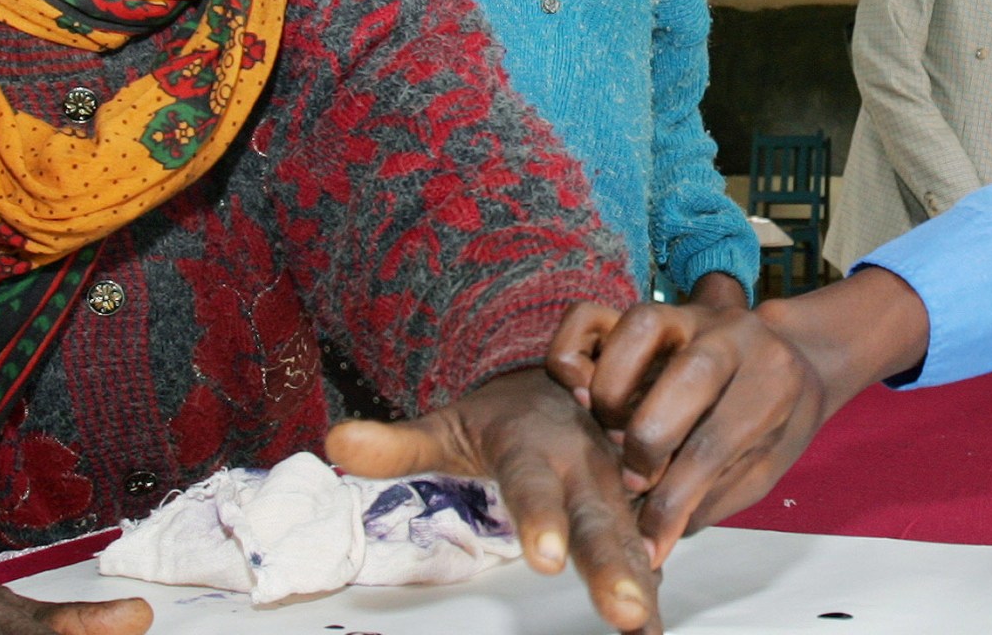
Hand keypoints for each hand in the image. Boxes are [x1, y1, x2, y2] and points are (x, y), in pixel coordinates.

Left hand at [326, 368, 662, 634]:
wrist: (570, 382)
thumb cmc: (503, 417)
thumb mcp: (447, 425)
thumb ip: (397, 443)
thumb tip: (335, 443)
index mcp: (534, 447)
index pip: (532, 487)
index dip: (540, 521)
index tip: (546, 558)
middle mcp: (582, 467)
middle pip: (596, 521)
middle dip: (611, 566)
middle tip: (623, 612)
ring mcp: (616, 491)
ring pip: (632, 539)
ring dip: (642, 583)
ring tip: (644, 628)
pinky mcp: (636, 511)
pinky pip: (648, 550)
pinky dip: (655, 588)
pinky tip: (656, 629)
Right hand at [546, 267, 930, 567]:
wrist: (797, 355)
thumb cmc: (776, 422)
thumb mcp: (762, 468)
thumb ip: (711, 496)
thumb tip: (654, 539)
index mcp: (773, 379)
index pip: (718, 440)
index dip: (676, 497)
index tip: (649, 541)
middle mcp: (733, 333)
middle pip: (690, 373)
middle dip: (650, 438)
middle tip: (633, 480)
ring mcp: (688, 312)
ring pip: (640, 325)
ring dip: (612, 389)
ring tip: (609, 431)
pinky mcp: (647, 309)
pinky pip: (590, 314)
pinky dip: (571, 351)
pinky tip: (579, 391)